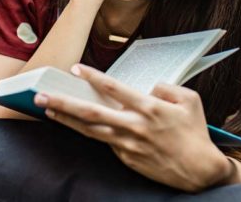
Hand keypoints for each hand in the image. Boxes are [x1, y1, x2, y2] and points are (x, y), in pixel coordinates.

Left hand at [33, 64, 231, 191]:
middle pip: (91, 113)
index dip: (93, 77)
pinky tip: (76, 124)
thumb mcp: (189, 100)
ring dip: (66, 120)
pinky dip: (90, 132)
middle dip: (63, 103)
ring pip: (90, 131)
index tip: (76, 69)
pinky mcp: (127, 159)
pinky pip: (106, 142)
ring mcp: (128, 145)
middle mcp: (134, 126)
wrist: (200, 172)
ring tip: (47, 111)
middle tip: (40, 96)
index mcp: (149, 108)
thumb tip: (147, 87)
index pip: (114, 88)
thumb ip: (166, 87)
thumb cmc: (195, 133)